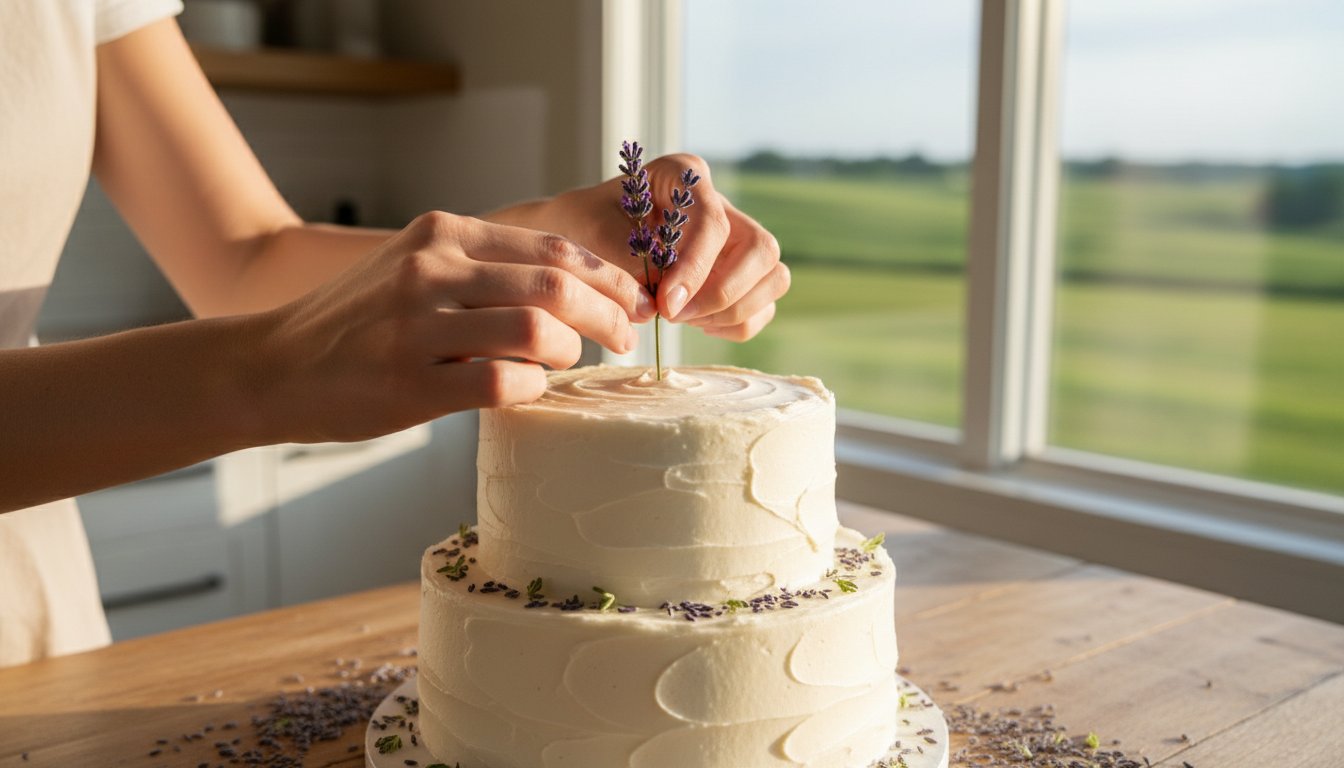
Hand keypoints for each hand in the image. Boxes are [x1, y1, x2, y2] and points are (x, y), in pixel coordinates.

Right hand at [256, 211, 654, 442]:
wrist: (271, 366)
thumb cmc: (355, 323)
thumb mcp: (412, 268)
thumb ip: (480, 269)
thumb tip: (572, 292)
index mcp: (442, 234)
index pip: (551, 247)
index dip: (607, 278)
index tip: (631, 301)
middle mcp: (432, 269)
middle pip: (557, 285)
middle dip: (608, 315)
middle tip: (623, 339)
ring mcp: (419, 325)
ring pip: (538, 331)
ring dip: (570, 353)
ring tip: (566, 365)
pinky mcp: (411, 382)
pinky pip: (505, 384)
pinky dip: (533, 389)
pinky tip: (528, 391)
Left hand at [541, 153, 788, 340]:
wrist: (581, 238)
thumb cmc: (585, 227)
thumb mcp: (594, 235)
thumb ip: (630, 259)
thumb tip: (666, 295)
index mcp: (686, 175)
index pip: (714, 221)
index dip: (696, 267)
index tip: (666, 304)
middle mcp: (722, 204)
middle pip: (763, 249)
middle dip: (724, 292)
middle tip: (675, 316)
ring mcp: (737, 241)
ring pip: (773, 278)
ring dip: (733, 310)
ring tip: (682, 319)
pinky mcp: (741, 275)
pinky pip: (761, 308)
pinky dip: (734, 325)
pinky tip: (695, 322)